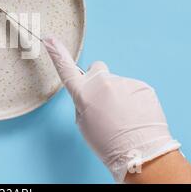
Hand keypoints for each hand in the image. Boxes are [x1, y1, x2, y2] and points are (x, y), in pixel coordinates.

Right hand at [43, 35, 179, 181]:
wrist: (140, 152)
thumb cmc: (108, 143)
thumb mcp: (83, 123)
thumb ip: (82, 101)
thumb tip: (91, 92)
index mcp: (83, 93)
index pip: (65, 67)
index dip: (56, 52)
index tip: (49, 38)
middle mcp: (102, 83)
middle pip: (96, 70)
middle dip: (98, 81)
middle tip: (105, 103)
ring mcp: (123, 82)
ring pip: (116, 82)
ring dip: (117, 94)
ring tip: (123, 116)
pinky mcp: (141, 86)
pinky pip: (132, 88)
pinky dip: (133, 99)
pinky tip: (135, 115)